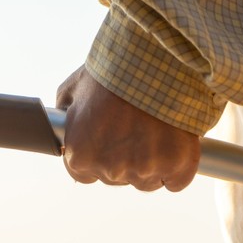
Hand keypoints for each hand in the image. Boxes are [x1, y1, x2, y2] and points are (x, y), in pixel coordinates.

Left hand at [56, 67, 200, 190]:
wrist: (154, 60)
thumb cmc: (112, 72)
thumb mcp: (74, 88)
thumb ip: (66, 115)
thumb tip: (63, 126)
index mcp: (80, 156)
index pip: (85, 175)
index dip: (98, 156)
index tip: (109, 142)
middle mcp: (110, 170)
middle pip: (117, 178)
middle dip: (125, 158)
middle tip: (136, 127)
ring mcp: (145, 171)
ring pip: (148, 180)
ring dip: (153, 163)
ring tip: (157, 130)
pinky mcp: (177, 167)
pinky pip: (177, 182)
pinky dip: (179, 167)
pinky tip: (176, 144)